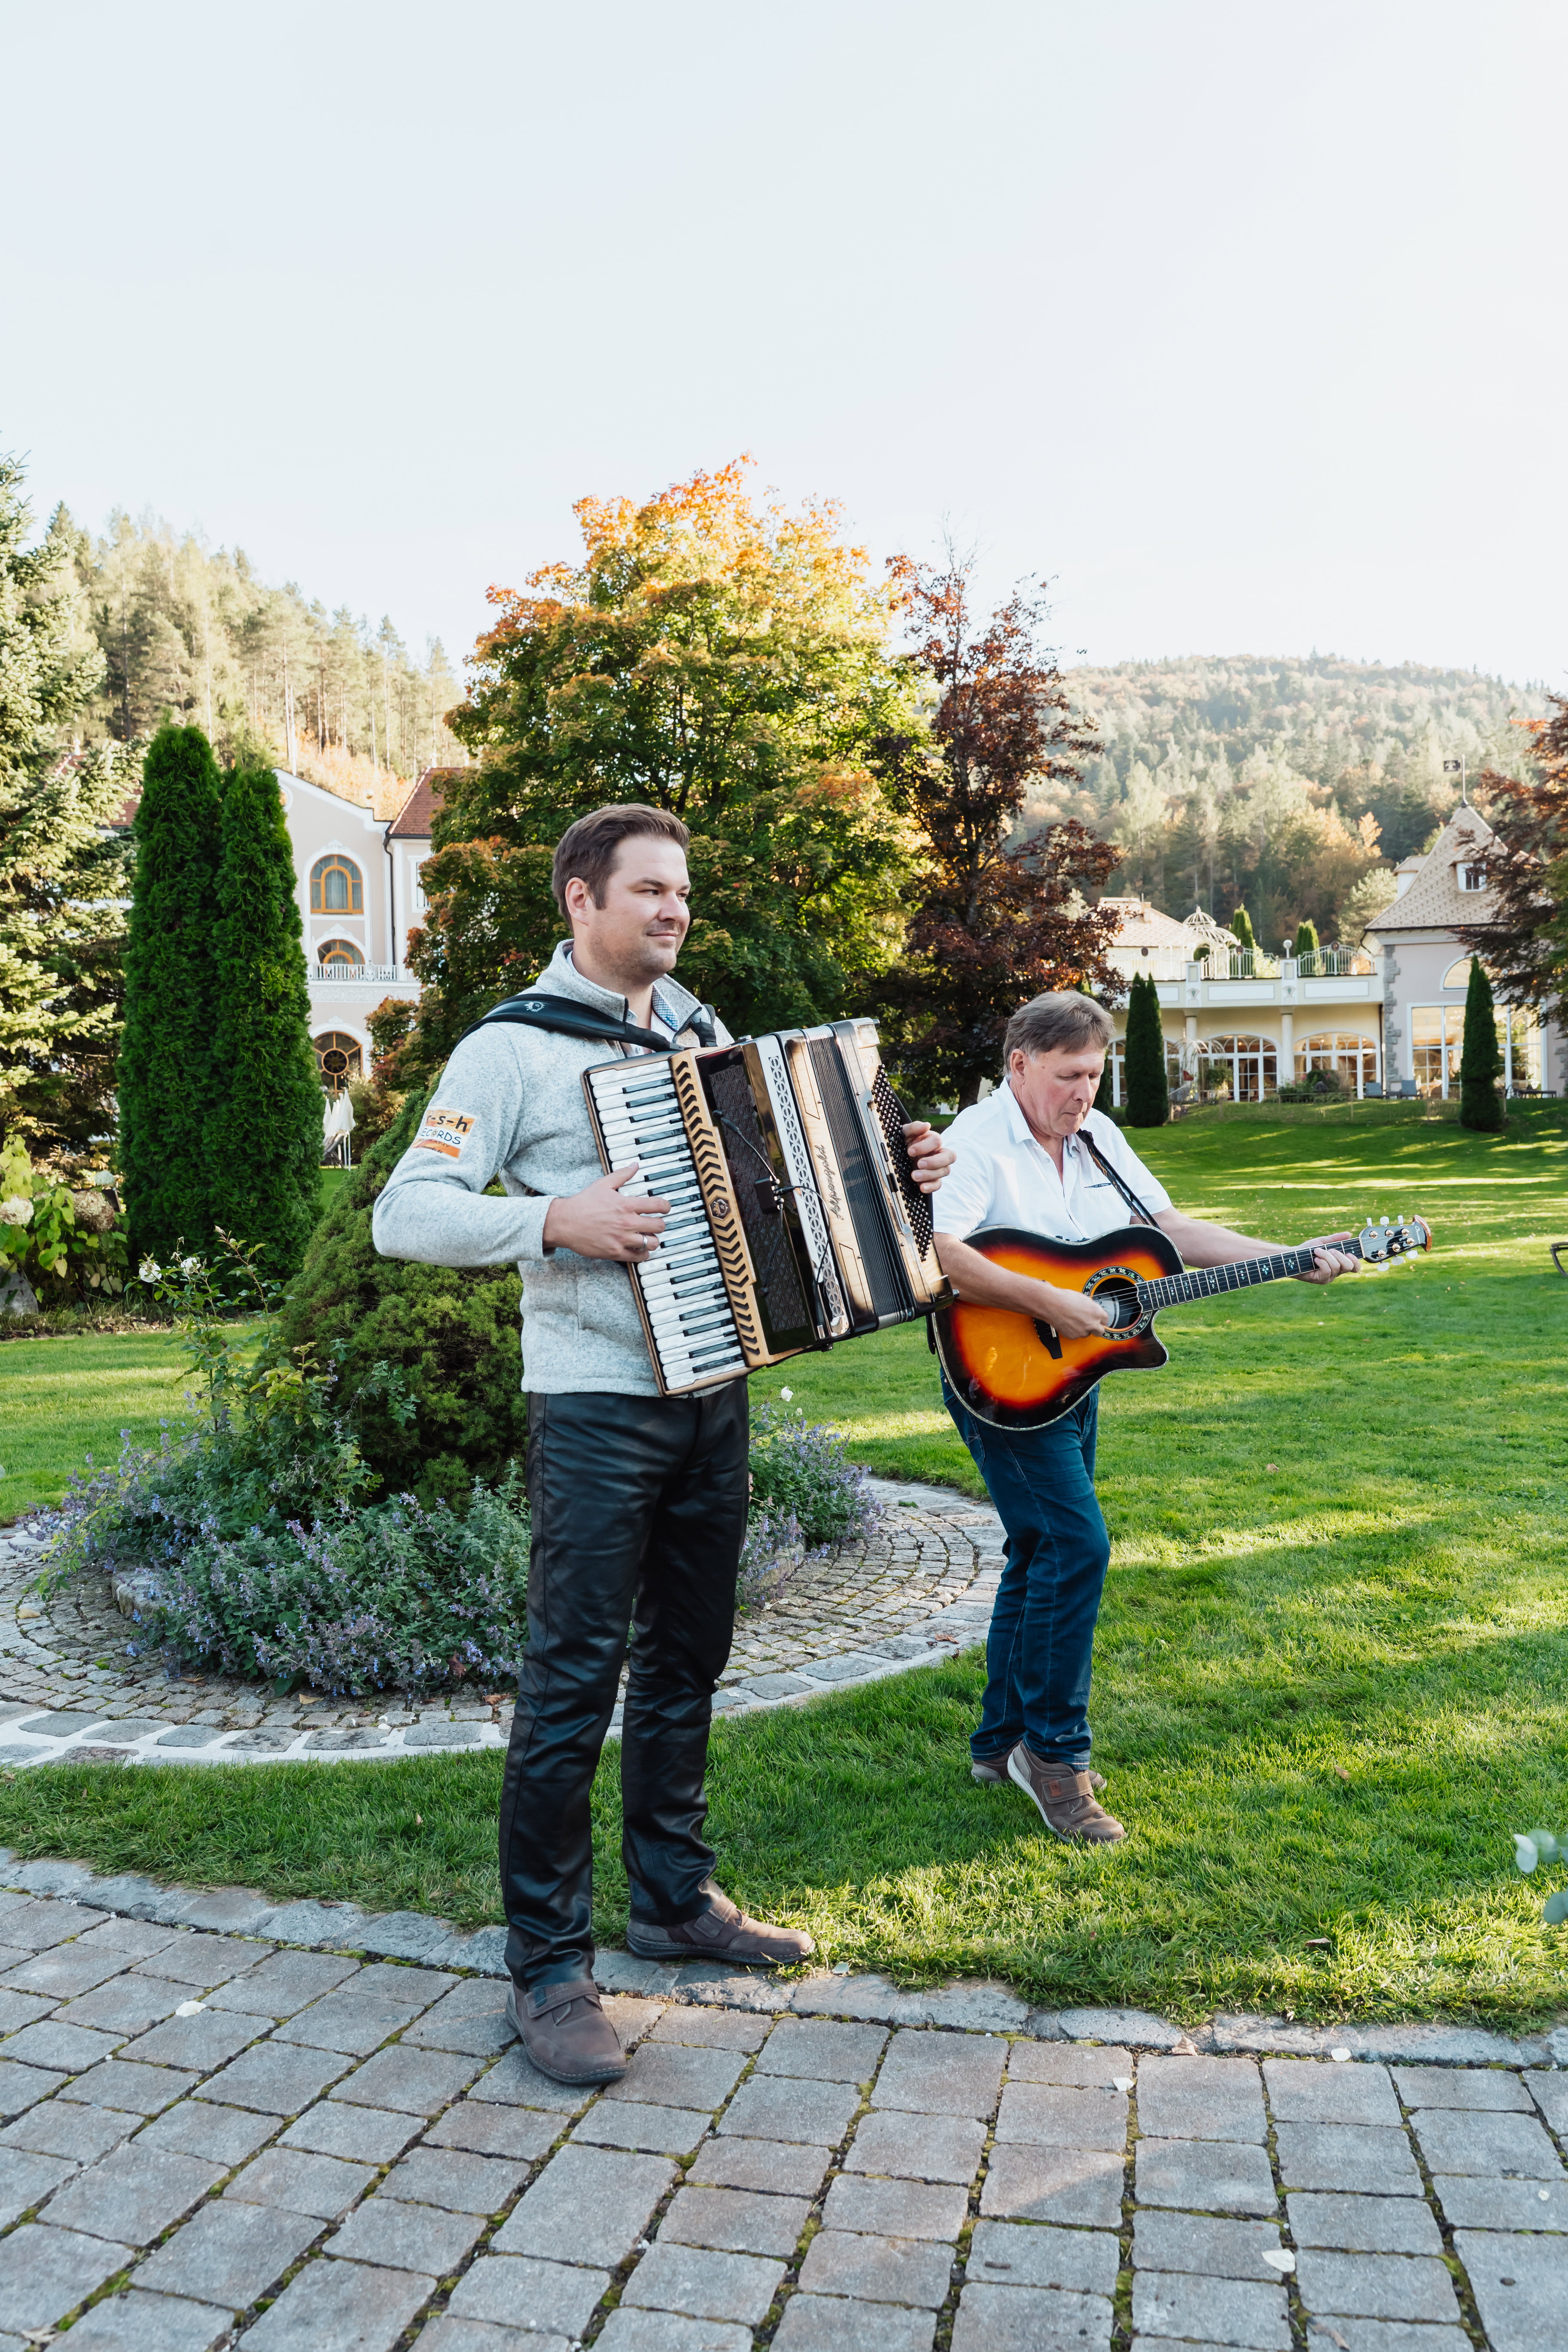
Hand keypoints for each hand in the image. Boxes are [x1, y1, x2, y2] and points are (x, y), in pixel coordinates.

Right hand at [542, 1165, 670, 1261]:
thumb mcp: (602, 1184)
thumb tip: (635, 1165)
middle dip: (660, 1224)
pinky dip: (643, 1254)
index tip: (665, 1209)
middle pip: (659, 1226)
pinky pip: (638, 1257)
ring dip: (653, 1240)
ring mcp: (622, 1239)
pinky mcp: (615, 1252)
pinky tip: (641, 1250)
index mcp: (626, 1205)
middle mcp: (627, 1222)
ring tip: (648, 1237)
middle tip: (656, 1224)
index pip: (657, 1206)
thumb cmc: (583, 1203)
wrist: (565, 1222)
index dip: (666, 1207)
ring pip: (652, 1243)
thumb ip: (622, 1175)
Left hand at [903, 1120, 953, 1192]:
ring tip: (913, 1176)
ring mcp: (937, 1167)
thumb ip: (914, 1127)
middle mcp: (938, 1153)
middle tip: (919, 1164)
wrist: (895, 1157)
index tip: (910, 1151)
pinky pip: (938, 1184)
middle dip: (934, 1161)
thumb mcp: (904, 1133)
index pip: (937, 1141)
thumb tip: (926, 1125)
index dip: (925, 1146)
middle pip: (949, 1156)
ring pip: (944, 1171)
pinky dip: (931, 1186)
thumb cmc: (903, 1142)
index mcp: (932, 1140)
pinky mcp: (933, 1179)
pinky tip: (921, 1187)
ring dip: (929, 1174)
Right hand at [1031, 1281, 1111, 1339]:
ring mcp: (1083, 1331)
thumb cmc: (1066, 1298)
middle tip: (1091, 1324)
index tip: (1098, 1320)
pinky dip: (1074, 1331)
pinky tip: (1068, 1323)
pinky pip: (1076, 1335)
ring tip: (1074, 1320)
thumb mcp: (1084, 1300)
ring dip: (1083, 1329)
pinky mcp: (1074, 1336)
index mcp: (1097, 1313)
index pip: (1105, 1320)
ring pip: (1087, 1334)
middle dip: (1096, 1328)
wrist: (1052, 1304)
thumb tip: (1092, 1312)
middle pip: (1100, 1331)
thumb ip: (1091, 1308)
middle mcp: (1092, 1324)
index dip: (1100, 1319)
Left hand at [1295, 1231, 1359, 1284]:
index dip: (1356, 1261)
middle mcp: (1337, 1271)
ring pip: (1336, 1267)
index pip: (1355, 1267)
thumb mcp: (1323, 1241)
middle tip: (1330, 1250)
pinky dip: (1322, 1262)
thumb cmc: (1308, 1250)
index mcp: (1340, 1263)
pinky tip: (1315, 1259)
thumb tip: (1349, 1234)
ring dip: (1326, 1256)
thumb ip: (1336, 1238)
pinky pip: (1327, 1271)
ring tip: (1317, 1251)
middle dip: (1340, 1255)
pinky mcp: (1321, 1280)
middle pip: (1349, 1266)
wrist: (1294, 1256)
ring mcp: (1329, 1277)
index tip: (1349, 1253)